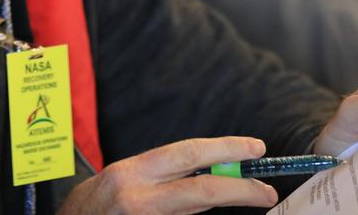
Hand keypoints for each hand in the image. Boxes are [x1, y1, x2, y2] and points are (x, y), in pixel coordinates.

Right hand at [58, 137, 277, 213]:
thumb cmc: (90, 209)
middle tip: (267, 190)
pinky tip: (200, 214)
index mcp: (132, 174)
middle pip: (203, 191)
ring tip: (246, 199)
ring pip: (195, 214)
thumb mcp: (121, 182)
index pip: (188, 154)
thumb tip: (205, 174)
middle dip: (241, 189)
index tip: (255, 149)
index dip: (226, 149)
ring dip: (221, 206)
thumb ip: (159, 178)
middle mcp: (138, 198)